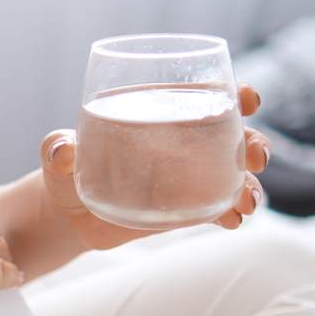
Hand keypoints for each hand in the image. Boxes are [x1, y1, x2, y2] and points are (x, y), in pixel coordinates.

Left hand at [40, 83, 271, 249]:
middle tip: (257, 156)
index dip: (230, 93)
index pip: (200, 95)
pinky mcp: (184, 207)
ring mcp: (187, 175)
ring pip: (232, 173)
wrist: (69, 215)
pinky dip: (229, 214)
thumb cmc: (65, 170)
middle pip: (230, 134)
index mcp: (156, 111)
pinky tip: (234, 222)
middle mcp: (180, 140)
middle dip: (254, 141)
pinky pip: (216, 208)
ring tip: (248, 203)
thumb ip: (57, 148)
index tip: (246, 98)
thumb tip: (62, 150)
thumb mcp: (58, 155)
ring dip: (250, 185)